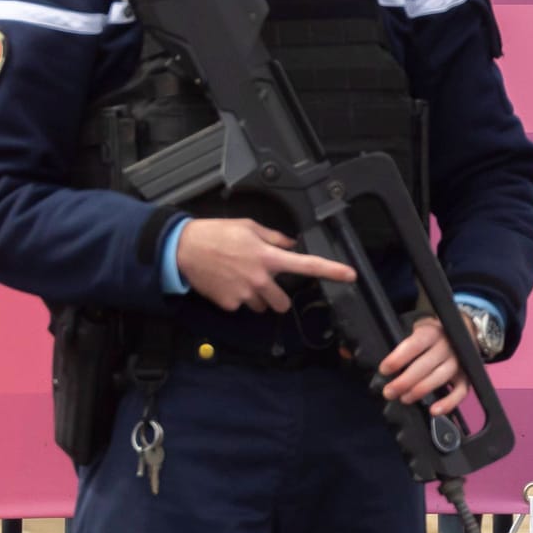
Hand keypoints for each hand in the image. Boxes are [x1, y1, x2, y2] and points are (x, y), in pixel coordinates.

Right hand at [174, 218, 355, 312]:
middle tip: (261, 282)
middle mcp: (259, 279)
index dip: (331, 270)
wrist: (183, 249)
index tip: (349, 275)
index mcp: (267, 257)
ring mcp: (244, 294)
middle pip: (282, 302)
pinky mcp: (229, 304)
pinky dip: (235, 297)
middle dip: (276, 296)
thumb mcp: (247, 227)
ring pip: (261, 306)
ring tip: (237, 278)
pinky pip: (240, 306)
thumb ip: (272, 237)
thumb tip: (289, 245)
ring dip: (255, 297)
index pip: (306, 265)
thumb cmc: (215, 234)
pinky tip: (225, 283)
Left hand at [376, 315, 469, 414]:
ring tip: (404, 399)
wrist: (463, 331)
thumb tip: (390, 364)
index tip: (384, 370)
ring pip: (439, 378)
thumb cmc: (432, 335)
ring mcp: (458, 362)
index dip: (398, 358)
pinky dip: (448, 403)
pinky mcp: (466, 377)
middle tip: (389, 392)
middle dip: (404, 381)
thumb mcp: (419, 329)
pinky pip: (460, 392)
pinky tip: (434, 410)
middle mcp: (446, 347)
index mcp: (431, 333)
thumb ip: (407, 343)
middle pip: (424, 366)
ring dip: (419, 391)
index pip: (414, 345)